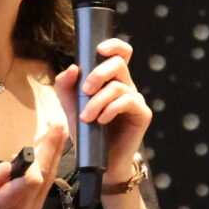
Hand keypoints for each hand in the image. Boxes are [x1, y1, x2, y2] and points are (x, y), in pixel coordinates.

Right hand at [0, 115, 69, 208]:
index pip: (33, 179)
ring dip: (55, 156)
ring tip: (60, 134)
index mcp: (7, 202)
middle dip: (54, 149)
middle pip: (47, 176)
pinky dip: (49, 167)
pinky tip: (49, 153)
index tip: (32, 141)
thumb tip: (9, 164)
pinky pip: (45, 186)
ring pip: (50, 180)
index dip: (36, 158)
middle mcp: (25, 208)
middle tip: (60, 125)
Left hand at [55, 36, 151, 179]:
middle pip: (118, 63)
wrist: (100, 162)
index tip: (99, 49)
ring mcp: (136, 99)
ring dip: (97, 101)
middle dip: (98, 74)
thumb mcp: (70, 108)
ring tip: (86, 117)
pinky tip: (101, 120)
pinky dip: (110, 109)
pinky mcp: (142, 114)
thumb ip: (66, 87)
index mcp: (111, 80)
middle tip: (84, 91)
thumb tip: (72, 68)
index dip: (114, 45)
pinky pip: (128, 101)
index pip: (120, 53)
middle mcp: (126, 86)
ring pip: (118, 86)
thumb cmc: (88, 134)